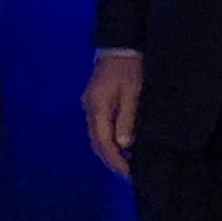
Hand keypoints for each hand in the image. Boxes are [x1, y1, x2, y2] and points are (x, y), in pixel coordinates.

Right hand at [80, 53, 143, 180]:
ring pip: (96, 137)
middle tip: (127, 175)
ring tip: (125, 164)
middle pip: (96, 142)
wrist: (119, 45)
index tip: (128, 173)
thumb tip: (123, 145)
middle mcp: (89, 109)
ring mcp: (89, 105)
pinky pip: (99, 129)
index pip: (104, 142)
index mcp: (97, 107)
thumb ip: (126, 118)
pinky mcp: (94, 102)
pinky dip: (107, 141)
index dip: (115, 160)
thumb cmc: (129, 67)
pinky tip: (120, 146)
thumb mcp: (132, 92)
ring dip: (109, 152)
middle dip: (111, 161)